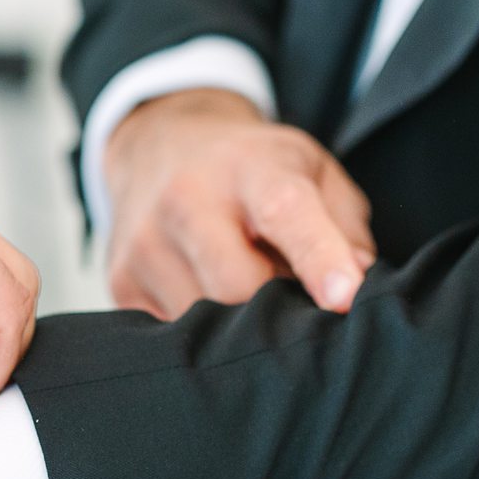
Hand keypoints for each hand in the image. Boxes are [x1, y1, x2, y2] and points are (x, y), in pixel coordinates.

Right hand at [102, 88, 374, 320]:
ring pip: (205, 322)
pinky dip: (203, 331)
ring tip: (249, 292)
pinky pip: (173, 334)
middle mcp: (188, 200)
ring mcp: (145, 244)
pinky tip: (210, 298)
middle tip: (294, 300)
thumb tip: (357, 290)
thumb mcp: (311, 171)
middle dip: (277, 309)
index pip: (285, 212)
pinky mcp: (120, 282)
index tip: (343, 297)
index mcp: (250, 167)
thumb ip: (345, 228)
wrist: (158, 145)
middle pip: (239, 287)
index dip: (318, 259)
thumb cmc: (251, 168)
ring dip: (239, 326)